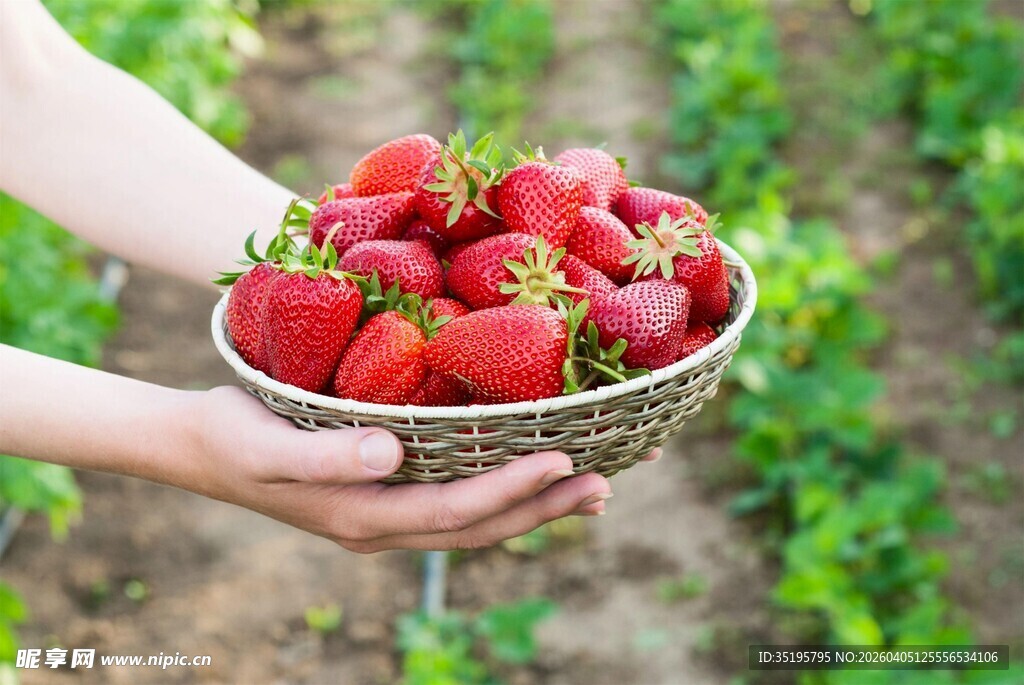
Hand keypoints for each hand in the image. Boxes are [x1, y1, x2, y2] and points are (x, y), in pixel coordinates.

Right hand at [181, 386, 614, 552]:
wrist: (196, 446)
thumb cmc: (230, 434)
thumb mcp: (268, 444)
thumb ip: (327, 456)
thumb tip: (393, 455)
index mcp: (364, 516)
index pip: (456, 510)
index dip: (512, 490)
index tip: (566, 459)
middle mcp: (384, 524)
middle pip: (480, 526)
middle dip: (544, 508)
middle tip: (607, 484)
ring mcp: (385, 514)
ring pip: (474, 520)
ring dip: (535, 506)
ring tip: (593, 488)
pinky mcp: (384, 493)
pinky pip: (456, 501)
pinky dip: (502, 492)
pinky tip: (529, 473)